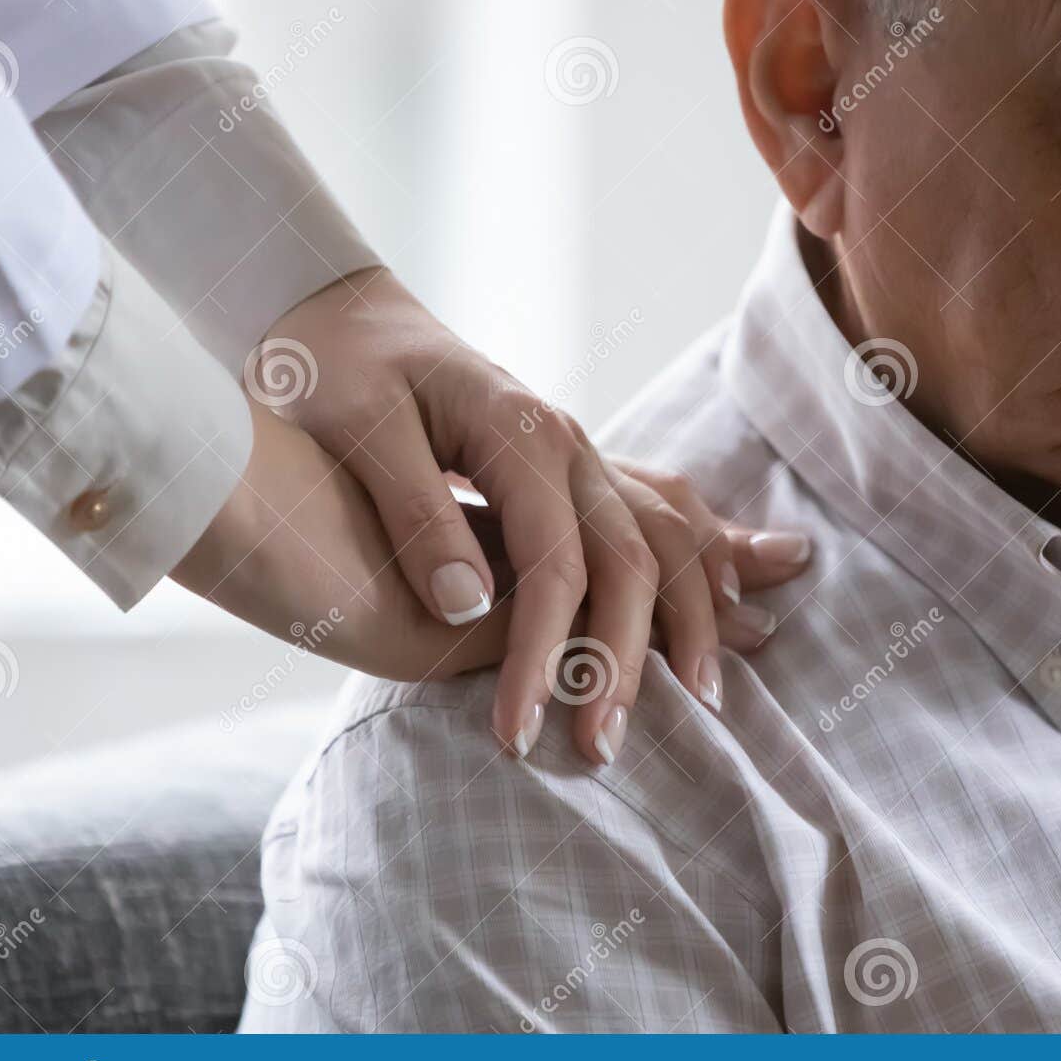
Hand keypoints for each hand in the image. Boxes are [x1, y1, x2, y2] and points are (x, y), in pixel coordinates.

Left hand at [233, 271, 815, 760]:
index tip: (517, 734)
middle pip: (631, 560)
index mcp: (519, 434)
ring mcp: (579, 452)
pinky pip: (659, 515)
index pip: (555, 566)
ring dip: (694, 617)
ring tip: (708, 693)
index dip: (540, 657)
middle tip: (604, 749)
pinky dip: (699, 562)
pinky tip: (724, 600)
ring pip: (668, 536)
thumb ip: (415, 512)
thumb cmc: (336, 370)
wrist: (342, 312)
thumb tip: (467, 606)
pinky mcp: (573, 466)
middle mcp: (568, 443)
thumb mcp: (357, 429)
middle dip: (627, 661)